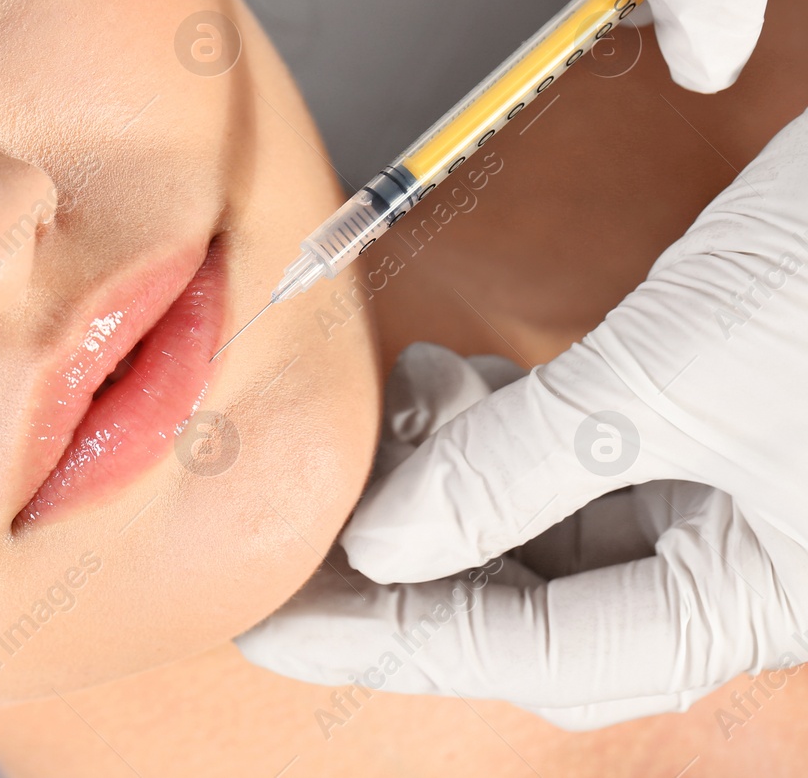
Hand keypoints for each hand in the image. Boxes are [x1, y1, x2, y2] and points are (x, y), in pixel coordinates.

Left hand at [238, 108, 807, 727]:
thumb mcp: (670, 374)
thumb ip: (519, 470)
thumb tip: (381, 546)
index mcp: (756, 599)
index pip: (537, 654)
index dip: (392, 640)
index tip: (272, 622)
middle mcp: (735, 568)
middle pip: (531, 604)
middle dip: (409, 560)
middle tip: (297, 522)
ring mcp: (715, 498)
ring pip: (537, 526)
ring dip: (445, 475)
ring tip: (394, 403)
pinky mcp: (694, 427)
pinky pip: (566, 456)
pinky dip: (495, 425)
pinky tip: (447, 376)